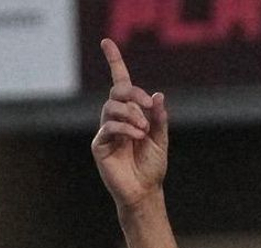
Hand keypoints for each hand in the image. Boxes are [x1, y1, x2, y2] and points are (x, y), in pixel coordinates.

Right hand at [91, 37, 168, 212]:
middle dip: (134, 95)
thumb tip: (158, 95)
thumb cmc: (151, 167)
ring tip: (143, 129)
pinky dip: (124, 127)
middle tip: (150, 109)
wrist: (144, 192)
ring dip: (131, 114)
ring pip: (112, 107)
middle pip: (118, 91)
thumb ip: (159, 118)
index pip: (119, 82)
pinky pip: (108, 126)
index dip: (113, 61)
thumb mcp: (161, 139)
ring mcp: (106, 131)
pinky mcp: (99, 146)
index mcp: (130, 113)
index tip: (106, 42)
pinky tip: (136, 136)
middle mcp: (116, 118)